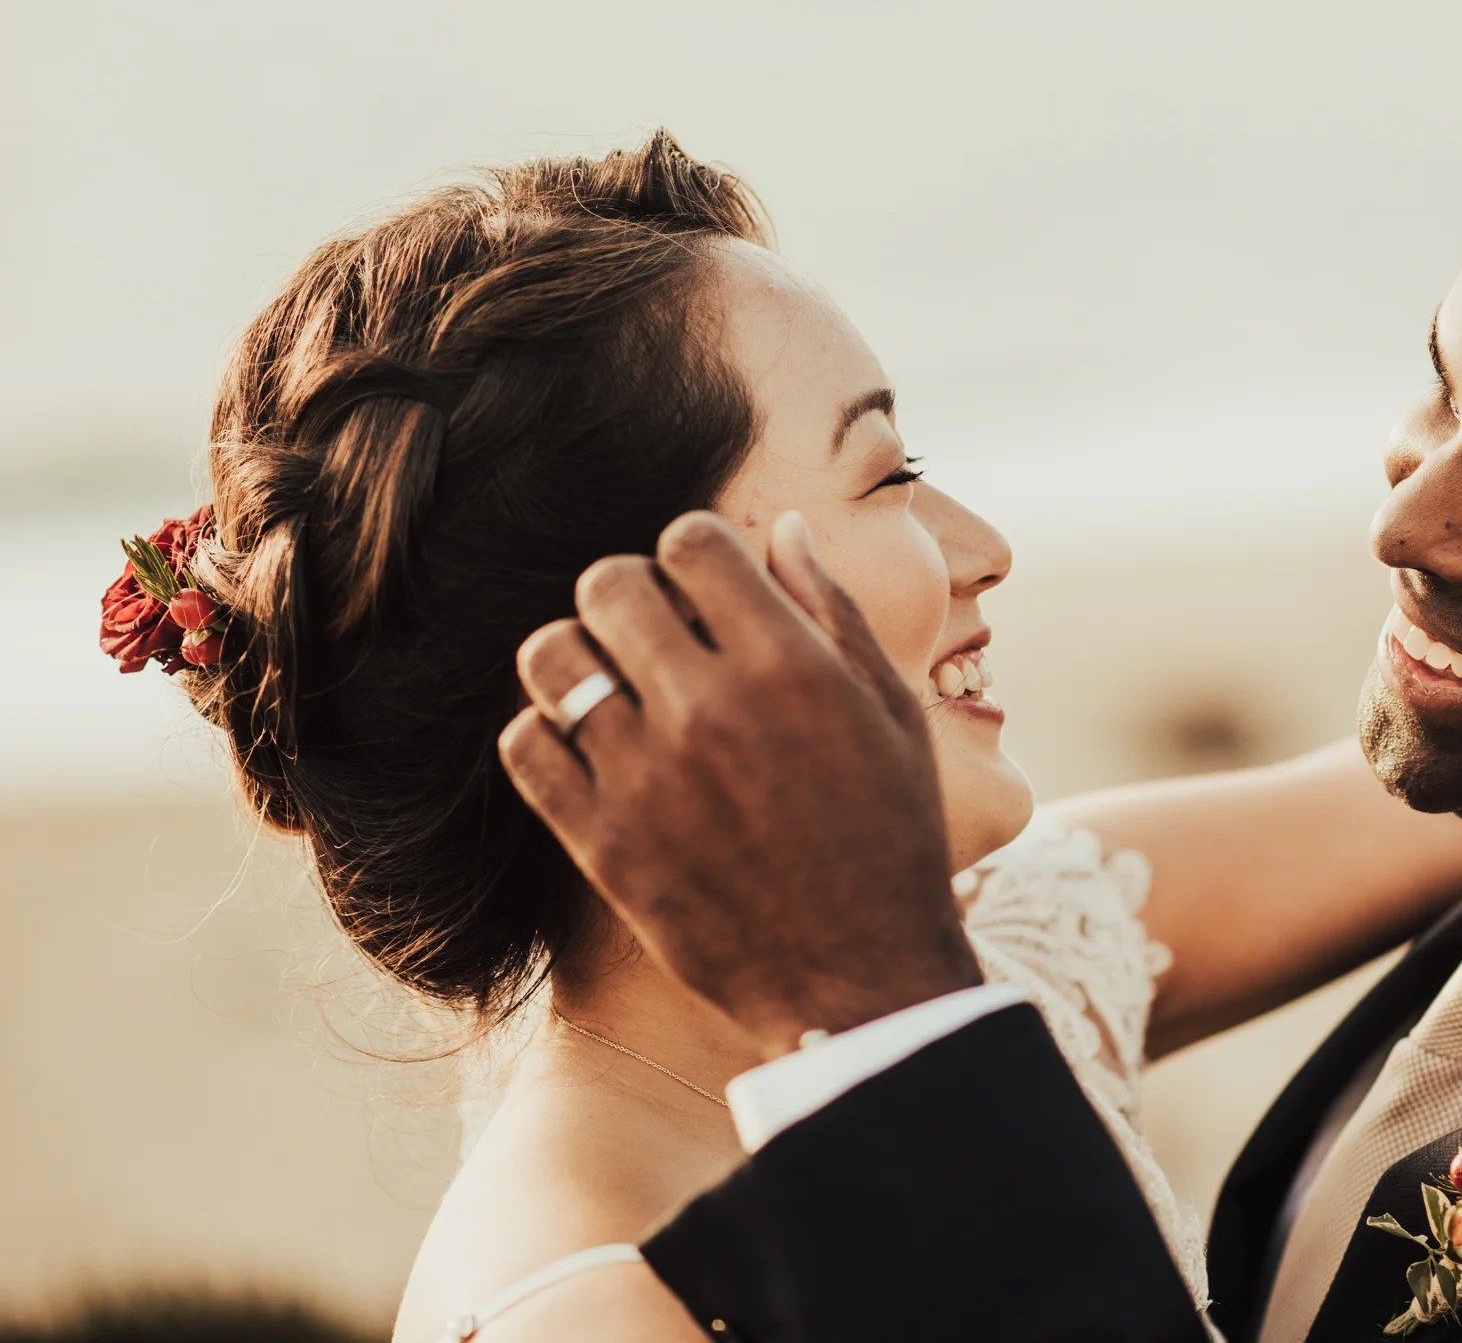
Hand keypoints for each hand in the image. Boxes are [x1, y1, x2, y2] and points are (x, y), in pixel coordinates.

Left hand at [499, 510, 981, 1058]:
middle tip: (653, 632)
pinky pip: (526, 746)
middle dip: (630, 592)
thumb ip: (832, 610)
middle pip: (609, 583)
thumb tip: (779, 529)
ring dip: (578, 654)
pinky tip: (592, 749)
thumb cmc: (890, 834)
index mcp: (790, 665)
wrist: (862, 977)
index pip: (690, 540)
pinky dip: (547, 734)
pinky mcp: (604, 844)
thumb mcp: (890, 712)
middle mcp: (711, 708)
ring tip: (613, 684)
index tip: (705, 586)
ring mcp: (648, 777)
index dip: (693, 550)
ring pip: (552, 655)